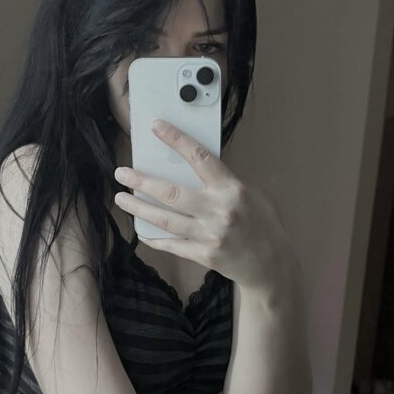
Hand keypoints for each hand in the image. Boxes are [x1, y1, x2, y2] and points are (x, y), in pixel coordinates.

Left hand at [113, 119, 291, 292]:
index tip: (156, 127)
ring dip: (139, 208)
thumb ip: (226, 183)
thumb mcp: (254, 195)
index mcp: (232, 189)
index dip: (176, 140)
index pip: (200, 158)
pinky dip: (154, 238)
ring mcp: (209, 235)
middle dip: (142, 181)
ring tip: (121, 198)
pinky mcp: (204, 255)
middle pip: (171, 193)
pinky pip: (172, 245)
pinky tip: (141, 231)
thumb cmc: (264, 225)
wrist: (272, 266)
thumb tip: (195, 172)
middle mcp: (218, 211)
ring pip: (165, 220)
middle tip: (121, 173)